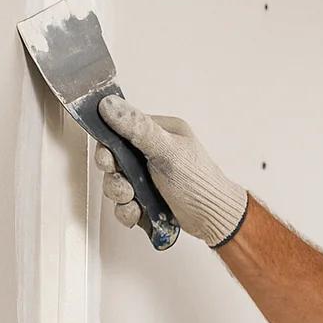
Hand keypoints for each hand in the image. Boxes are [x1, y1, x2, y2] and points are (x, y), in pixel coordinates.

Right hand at [96, 94, 248, 245]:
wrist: (214, 219)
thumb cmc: (199, 182)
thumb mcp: (168, 150)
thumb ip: (138, 128)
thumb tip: (110, 104)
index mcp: (159, 132)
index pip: (120, 130)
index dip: (108, 146)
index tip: (108, 159)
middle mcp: (152, 152)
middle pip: (114, 159)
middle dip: (114, 175)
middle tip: (124, 184)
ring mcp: (148, 177)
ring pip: (116, 182)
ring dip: (119, 194)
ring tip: (133, 199)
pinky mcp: (146, 199)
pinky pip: (123, 203)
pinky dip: (127, 210)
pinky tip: (138, 212)